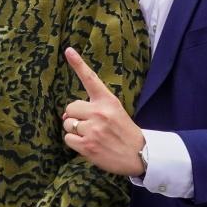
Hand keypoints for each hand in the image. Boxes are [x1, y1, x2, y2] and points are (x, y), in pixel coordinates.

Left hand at [62, 47, 144, 176]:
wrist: (140, 155)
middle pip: (70, 108)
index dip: (78, 64)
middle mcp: (99, 112)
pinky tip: (88, 146)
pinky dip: (74, 143)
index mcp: (108, 101)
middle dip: (74, 117)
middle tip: (88, 125)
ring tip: (91, 136)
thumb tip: (66, 115)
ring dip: (74, 131)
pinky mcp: (87, 145)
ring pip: (67, 124)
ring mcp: (93, 129)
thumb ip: (94, 109)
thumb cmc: (125, 133)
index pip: (90, 79)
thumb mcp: (116, 112)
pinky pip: (67, 139)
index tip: (68, 50)